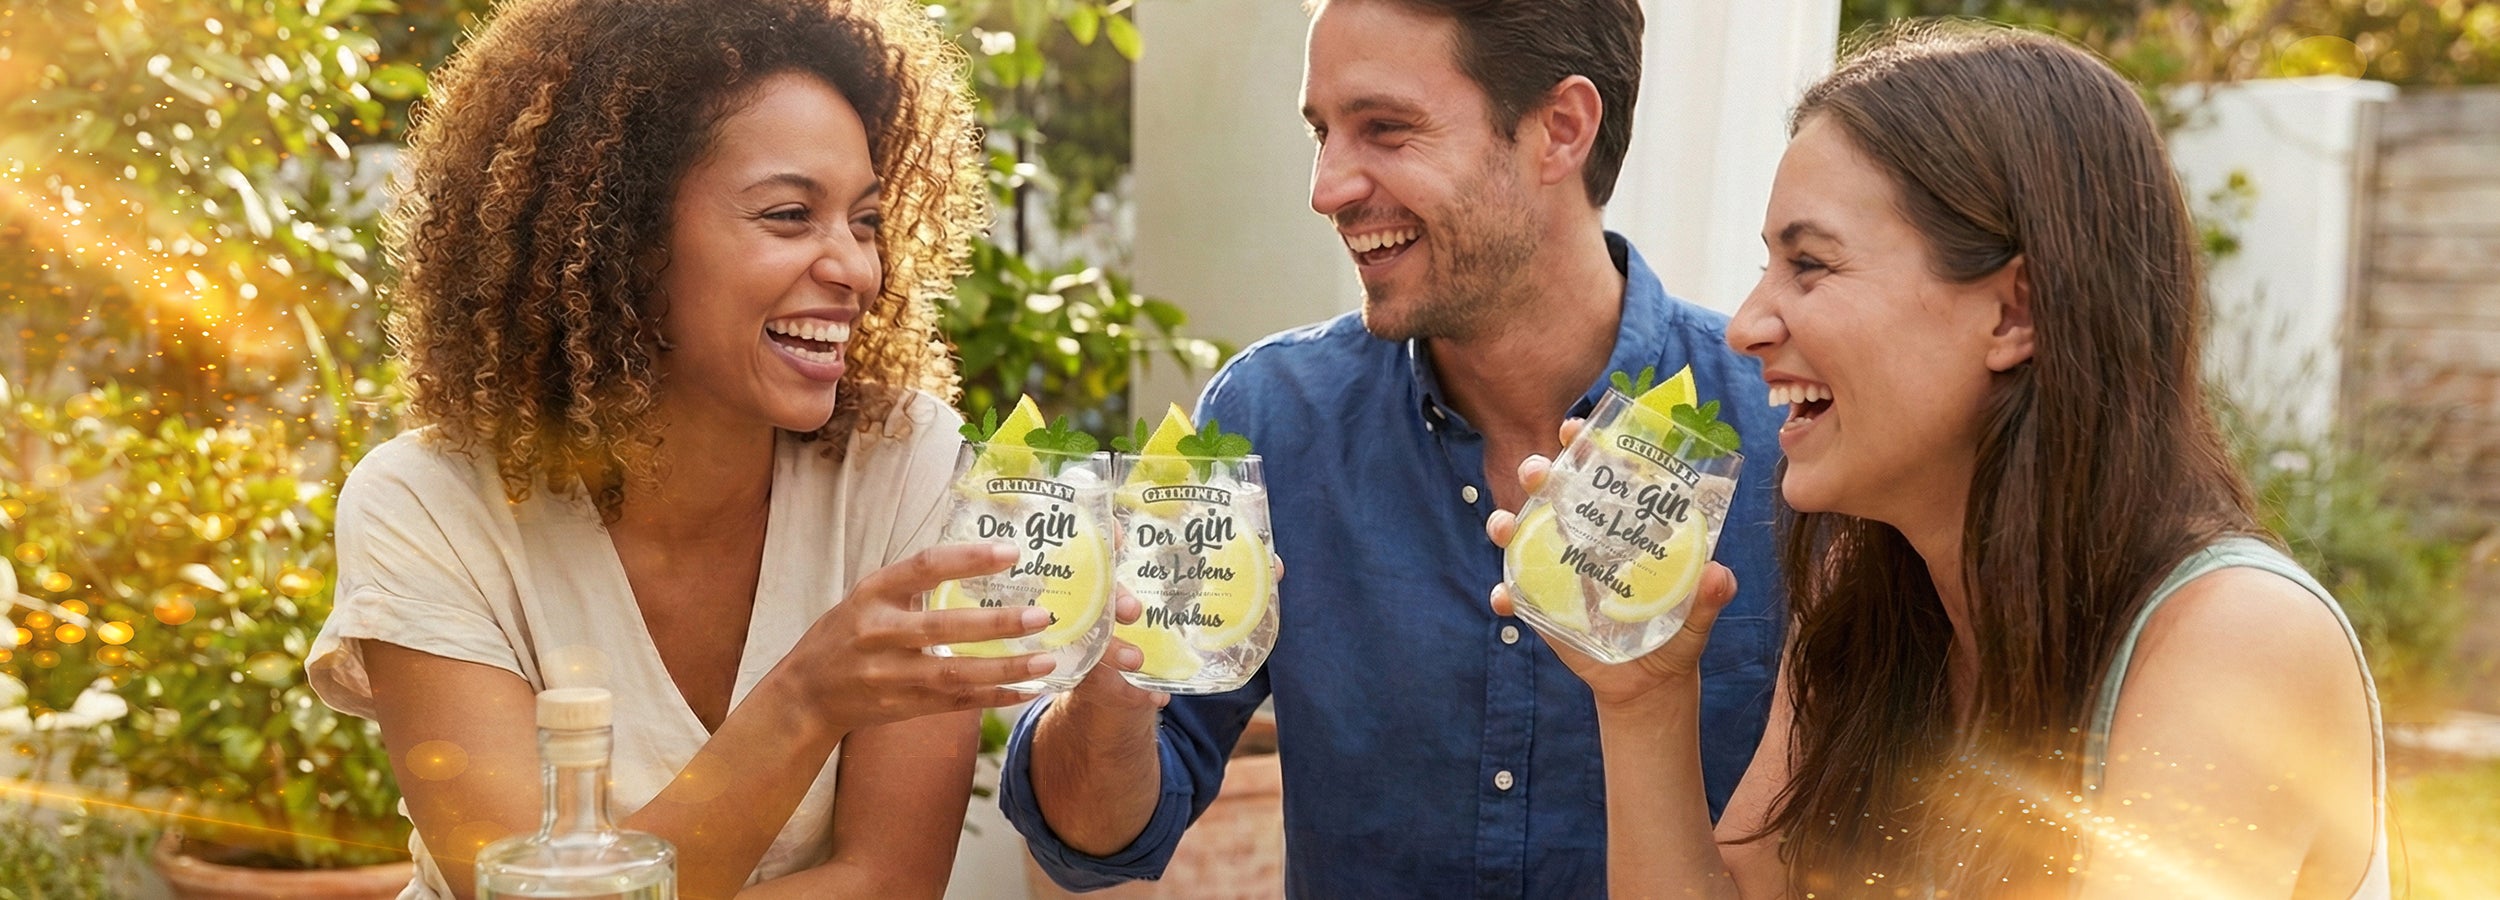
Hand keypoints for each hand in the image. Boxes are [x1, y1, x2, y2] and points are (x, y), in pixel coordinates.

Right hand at [787, 542, 1056, 730]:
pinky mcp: (902, 707)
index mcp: (873, 594)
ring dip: (1005, 668)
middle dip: (996, 623)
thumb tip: (979, 558)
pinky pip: (956, 704)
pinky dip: (995, 697)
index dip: (968, 559)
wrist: (808, 694)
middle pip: (943, 628)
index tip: (1012, 552)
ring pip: (954, 674)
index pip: (923, 567)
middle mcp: (878, 633)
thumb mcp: (869, 597)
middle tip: (1040, 615)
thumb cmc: (847, 634)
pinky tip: (1030, 690)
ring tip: (1047, 658)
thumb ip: (914, 583)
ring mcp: (889, 675)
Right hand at [1058, 550, 1283, 713]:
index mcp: (1116, 575)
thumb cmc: (1158, 624)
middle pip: (1091, 594)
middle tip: (1134, 610)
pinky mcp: (1093, 679)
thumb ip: (1222, 581)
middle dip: (1113, 598)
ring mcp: (1090, 642)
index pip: (1101, 548)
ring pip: (1094, 642)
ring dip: (1117, 650)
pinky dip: (1136, 693)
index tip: (1122, 534)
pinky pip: (1110, 686)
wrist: (1121, 685)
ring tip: (1139, 661)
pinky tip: (1158, 696)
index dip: (1106, 539)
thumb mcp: (1181, 599)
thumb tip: (1274, 566)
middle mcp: (1097, 605)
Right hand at [1483, 418, 1740, 707]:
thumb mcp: (1698, 615)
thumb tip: (1718, 574)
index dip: (1584, 445)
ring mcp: (1558, 571)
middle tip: (1537, 471)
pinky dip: (1504, 595)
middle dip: (1537, 472)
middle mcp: (1585, 538)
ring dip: (1506, 523)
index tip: (1574, 428)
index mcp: (1623, 526)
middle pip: (1553, 493)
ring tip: (1504, 526)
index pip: (1601, 473)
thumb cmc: (1676, 634)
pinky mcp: (1541, 607)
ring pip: (1522, 535)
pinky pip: (1515, 595)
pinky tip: (1504, 599)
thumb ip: (1710, 597)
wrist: (1648, 683)